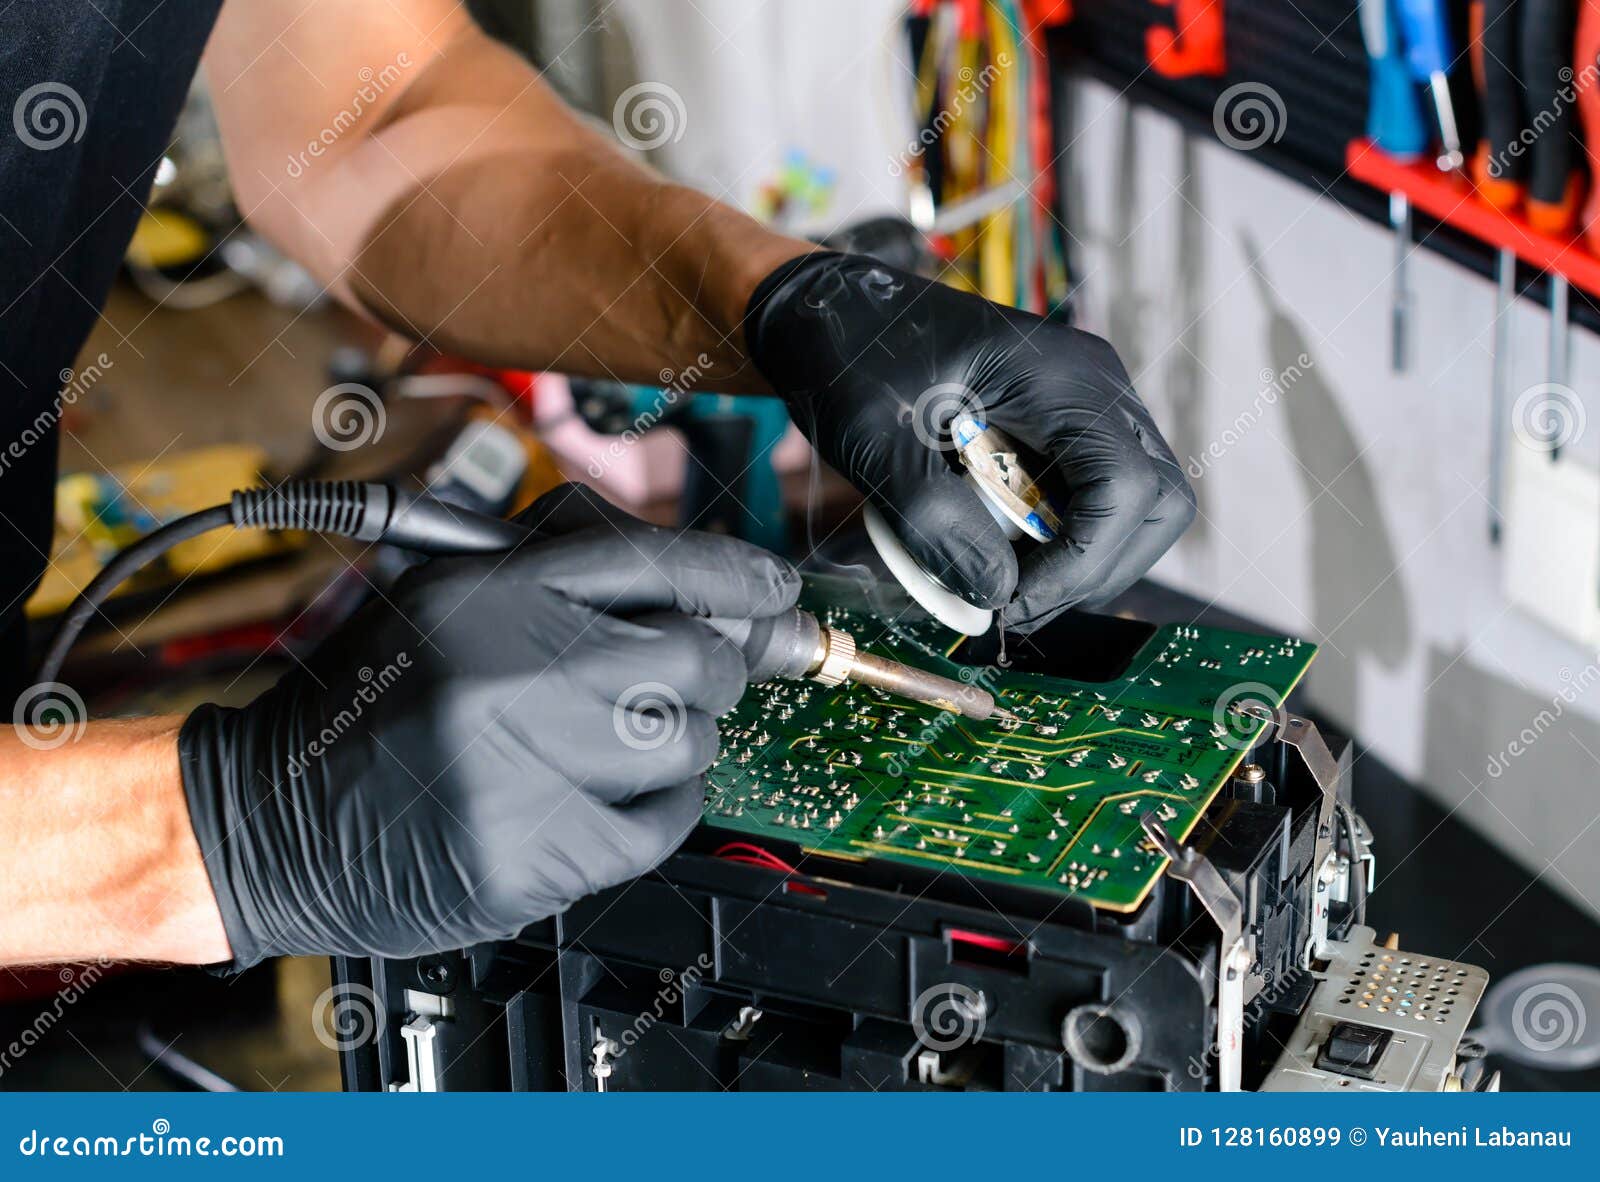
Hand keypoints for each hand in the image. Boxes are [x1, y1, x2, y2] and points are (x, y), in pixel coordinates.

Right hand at [179, 489, 798, 966]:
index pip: (653, 562)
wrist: (275, 817)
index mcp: (485, 592)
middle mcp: (507, 671)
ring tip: (608, 742)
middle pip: (696, 656)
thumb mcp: (447, 594)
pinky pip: (666, 820)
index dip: (735, 575)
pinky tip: (602, 796)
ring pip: (691, 741)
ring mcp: (524, 768)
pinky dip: (656, 807)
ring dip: (675, 740)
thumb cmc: (372, 702)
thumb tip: (715, 588)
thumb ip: (570, 573)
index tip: (774, 590)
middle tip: (678, 678)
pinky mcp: (537, 854)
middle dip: (706, 668)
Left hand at [746, 253, 1193, 631]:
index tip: (1011, 603)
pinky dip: (1058, 541)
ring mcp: (1084, 405)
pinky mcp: (1062, 427)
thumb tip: (994, 592)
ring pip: (1135, 506)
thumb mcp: (874, 435)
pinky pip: (1092, 498)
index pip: (1126, 488)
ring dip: (1081, 561)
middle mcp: (1093, 387)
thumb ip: (933, 516)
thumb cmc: (848, 351)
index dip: (1081, 564)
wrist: (827, 310)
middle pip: (1155, 502)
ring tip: (1002, 582)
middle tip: (1015, 604)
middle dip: (1096, 570)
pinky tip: (996, 550)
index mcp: (1061, 375)